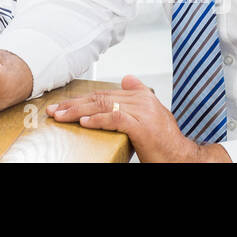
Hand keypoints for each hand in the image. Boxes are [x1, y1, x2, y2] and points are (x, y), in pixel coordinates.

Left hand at [46, 74, 230, 162]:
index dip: (81, 99)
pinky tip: (84, 122)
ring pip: (103, 106)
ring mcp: (143, 112)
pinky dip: (98, 120)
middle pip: (100, 98)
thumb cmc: (165, 142)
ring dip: (78, 111)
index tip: (62, 105)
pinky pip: (115, 118)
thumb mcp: (152, 115)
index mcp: (141, 96)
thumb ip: (138, 96)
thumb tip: (126, 78)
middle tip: (54, 110)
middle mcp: (141, 100)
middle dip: (73, 105)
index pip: (103, 94)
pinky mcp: (143, 125)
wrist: (182, 158)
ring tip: (61, 116)